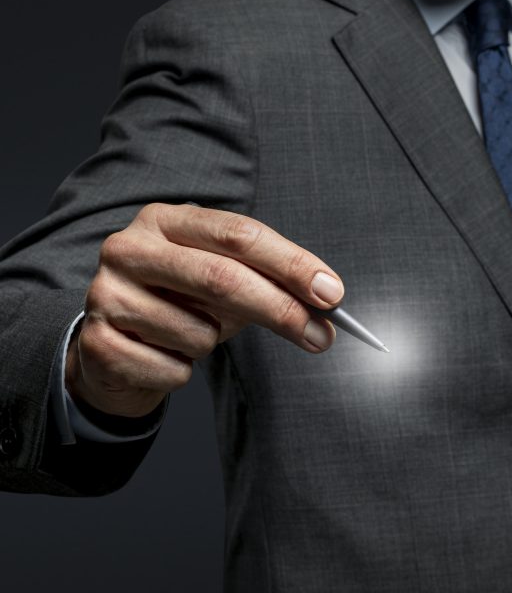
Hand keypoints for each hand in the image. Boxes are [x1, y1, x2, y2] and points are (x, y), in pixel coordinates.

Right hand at [66, 202, 342, 417]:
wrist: (113, 347)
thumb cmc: (183, 304)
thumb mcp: (225, 283)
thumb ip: (272, 285)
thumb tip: (327, 307)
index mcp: (166, 220)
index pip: (240, 235)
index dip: (292, 264)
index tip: (333, 294)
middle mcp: (129, 248)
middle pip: (222, 278)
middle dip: (281, 311)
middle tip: (321, 337)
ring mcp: (106, 294)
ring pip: (199, 332)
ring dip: (213, 345)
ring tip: (192, 337)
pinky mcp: (97, 342)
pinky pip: (173, 369)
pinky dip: (183, 371)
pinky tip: (162, 356)